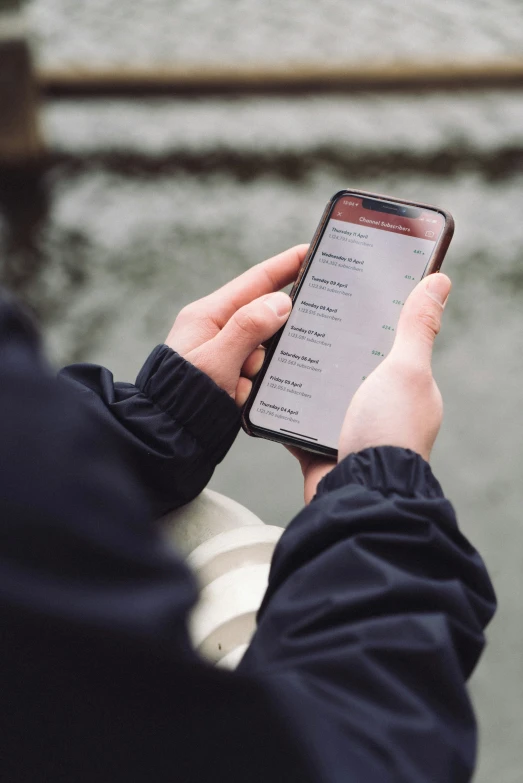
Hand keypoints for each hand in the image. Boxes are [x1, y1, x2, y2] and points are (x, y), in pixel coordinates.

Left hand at [166, 245, 307, 404]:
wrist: (167, 436)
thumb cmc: (184, 396)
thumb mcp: (217, 360)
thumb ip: (248, 328)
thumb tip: (280, 302)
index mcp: (209, 314)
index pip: (256, 281)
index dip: (286, 265)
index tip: (312, 251)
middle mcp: (218, 329)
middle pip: (264, 316)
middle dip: (277, 331)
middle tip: (296, 335)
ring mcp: (225, 353)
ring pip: (265, 348)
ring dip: (262, 366)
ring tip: (242, 381)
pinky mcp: (231, 375)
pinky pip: (258, 370)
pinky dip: (256, 382)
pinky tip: (241, 394)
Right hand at [292, 273, 451, 502]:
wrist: (359, 492)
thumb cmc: (390, 430)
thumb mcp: (407, 369)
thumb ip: (417, 327)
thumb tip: (440, 281)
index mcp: (405, 385)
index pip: (387, 341)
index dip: (369, 316)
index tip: (343, 290)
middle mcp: (378, 406)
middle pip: (347, 364)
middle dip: (326, 343)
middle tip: (298, 311)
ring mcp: (347, 427)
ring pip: (318, 390)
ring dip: (300, 373)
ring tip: (275, 341)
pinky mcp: (318, 445)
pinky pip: (295, 418)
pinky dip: (282, 404)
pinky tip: (263, 383)